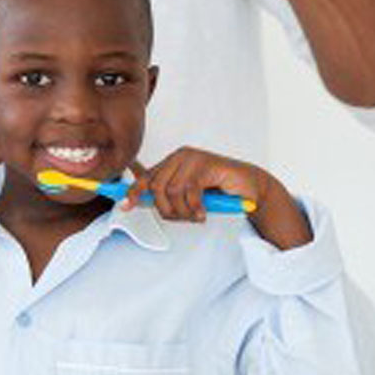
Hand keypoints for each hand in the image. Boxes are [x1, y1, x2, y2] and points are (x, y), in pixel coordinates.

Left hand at [124, 148, 310, 249]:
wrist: (250, 188)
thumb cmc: (218, 193)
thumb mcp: (187, 196)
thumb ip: (167, 196)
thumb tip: (139, 201)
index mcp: (171, 163)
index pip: (145, 178)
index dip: (133, 192)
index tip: (124, 207)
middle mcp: (179, 156)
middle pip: (156, 187)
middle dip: (167, 209)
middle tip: (184, 218)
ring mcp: (193, 158)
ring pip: (171, 191)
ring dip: (183, 211)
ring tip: (196, 216)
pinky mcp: (207, 163)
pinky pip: (190, 191)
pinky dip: (195, 207)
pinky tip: (203, 213)